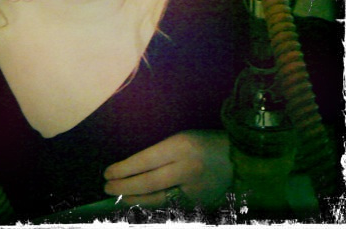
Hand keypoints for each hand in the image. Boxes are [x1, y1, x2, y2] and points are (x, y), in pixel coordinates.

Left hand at [104, 130, 231, 210]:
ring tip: (118, 196)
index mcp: (181, 146)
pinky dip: (152, 205)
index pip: (145, 160)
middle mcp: (187, 168)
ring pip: (158, 199)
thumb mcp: (179, 138)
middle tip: (107, 187)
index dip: (123, 169)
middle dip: (124, 186)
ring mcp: (195, 189)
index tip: (107, 172)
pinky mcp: (200, 204)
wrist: (238, 157)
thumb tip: (131, 167)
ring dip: (134, 199)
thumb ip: (158, 153)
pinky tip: (139, 203)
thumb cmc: (202, 142)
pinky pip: (171, 206)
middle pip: (149, 182)